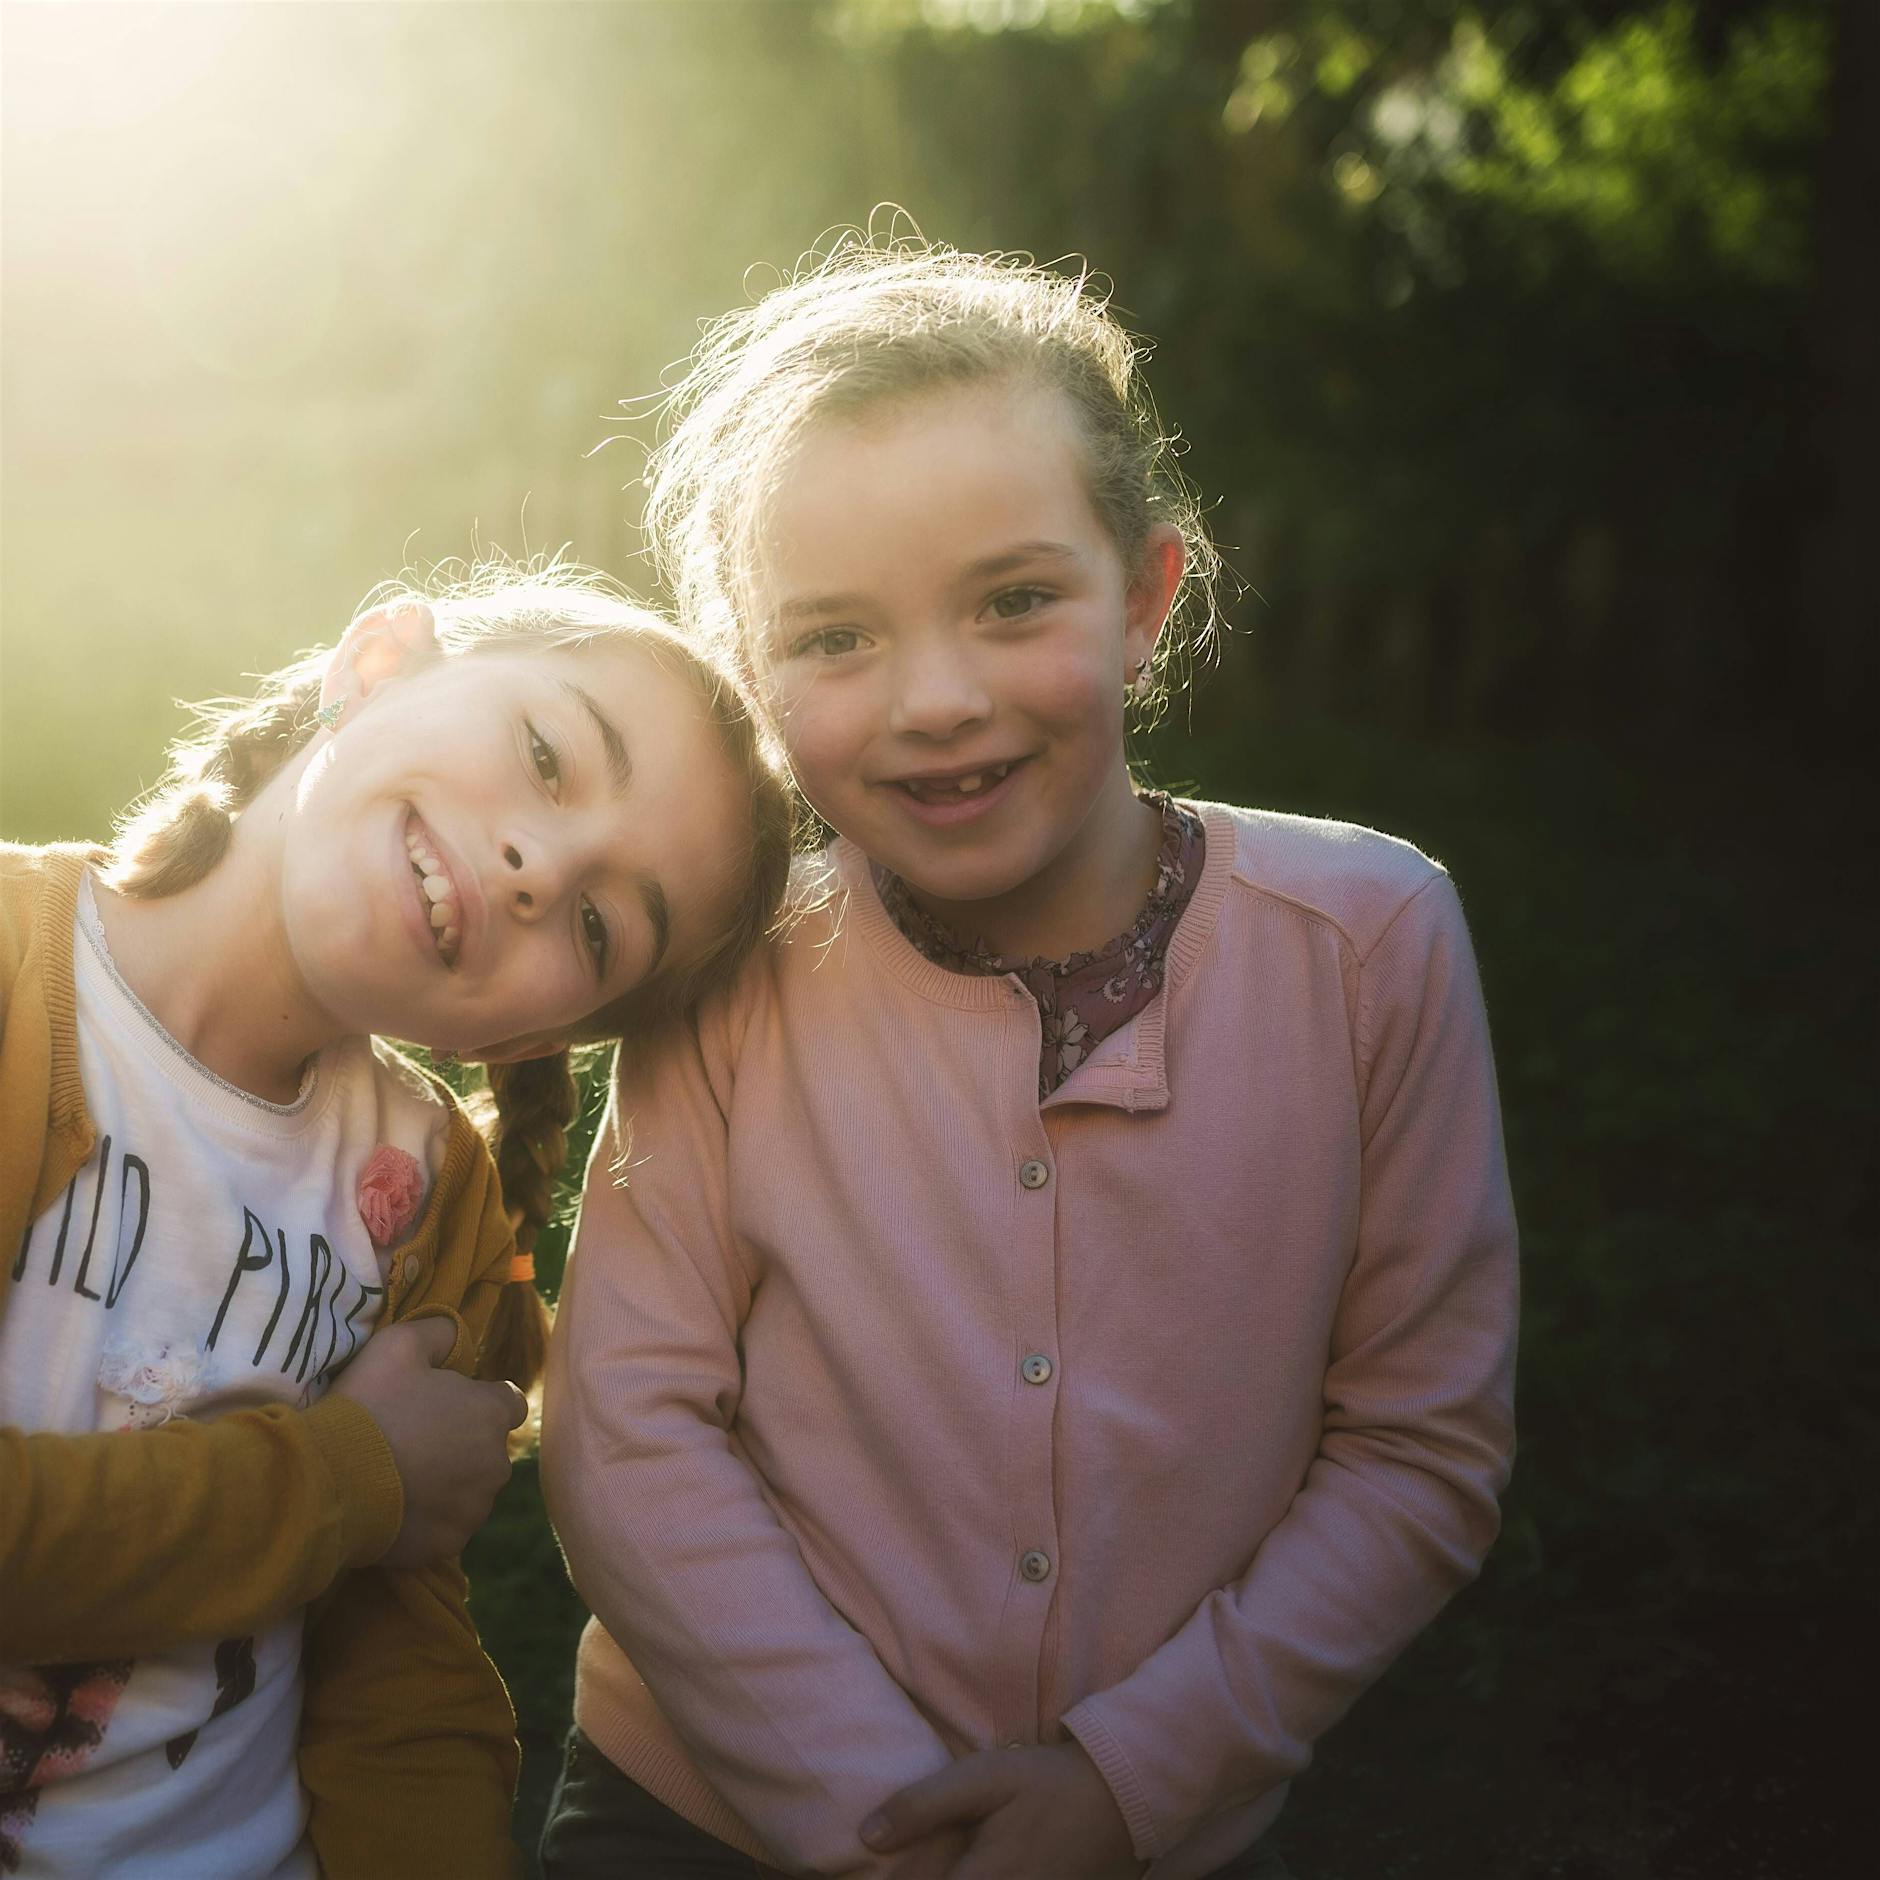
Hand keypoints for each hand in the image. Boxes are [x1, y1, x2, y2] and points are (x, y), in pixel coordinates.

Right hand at [333, 1317, 524, 1566]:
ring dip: (448, 1484)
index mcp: (491, 1413)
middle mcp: (496, 1463)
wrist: (329, 1481)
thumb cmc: (369, 1405)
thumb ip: (438, 1332)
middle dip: (461, 1444)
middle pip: (487, 1449)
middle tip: (414, 1441)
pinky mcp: (449, 1543)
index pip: (508, 1403)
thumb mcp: (398, 1344)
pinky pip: (446, 1526)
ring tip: (401, 1477)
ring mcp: (474, 1508)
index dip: (479, 1401)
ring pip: (470, 1491)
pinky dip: (429, 1519)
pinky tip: (396, 1508)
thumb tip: (457, 1333)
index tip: (445, 1405)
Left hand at [861, 1744, 1138, 1879]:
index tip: (865, 1870)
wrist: (1119, 1797)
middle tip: (882, 1867)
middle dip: (918, 1879)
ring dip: (943, 1878)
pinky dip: (970, 1878)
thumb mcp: (986, 1778)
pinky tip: (969, 1863)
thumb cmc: (1047, 1783)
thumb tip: (868, 1836)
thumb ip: (925, 1805)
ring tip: (936, 1861)